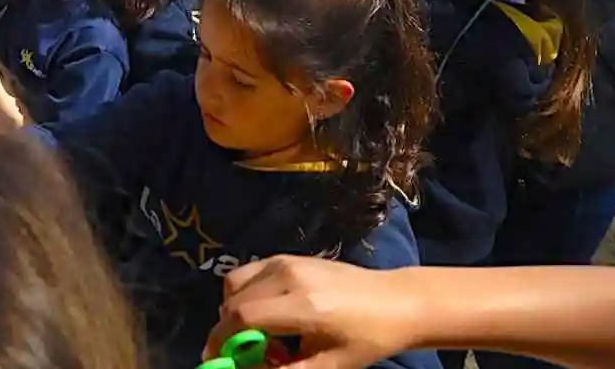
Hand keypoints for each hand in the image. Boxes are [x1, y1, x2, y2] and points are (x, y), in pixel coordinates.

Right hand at [208, 256, 418, 368]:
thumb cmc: (369, 338)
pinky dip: (247, 295)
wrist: (398, 301)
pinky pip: (250, 274)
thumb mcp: (331, 365)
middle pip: (233, 299)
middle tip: (251, 353)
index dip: (221, 339)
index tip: (216, 359)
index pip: (242, 317)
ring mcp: (287, 262)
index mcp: (302, 305)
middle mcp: (288, 276)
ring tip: (262, 332)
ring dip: (235, 309)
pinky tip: (271, 314)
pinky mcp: (289, 257)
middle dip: (229, 329)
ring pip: (235, 283)